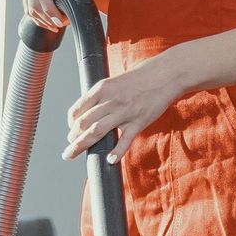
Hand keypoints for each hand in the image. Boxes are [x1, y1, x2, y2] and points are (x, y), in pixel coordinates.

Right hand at [23, 0, 104, 28]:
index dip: (49, 9)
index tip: (60, 21)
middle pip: (34, 1)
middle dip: (46, 17)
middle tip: (60, 25)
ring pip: (29, 6)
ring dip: (42, 20)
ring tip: (56, 25)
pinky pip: (27, 7)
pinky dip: (38, 18)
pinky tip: (48, 23)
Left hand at [64, 51, 185, 160]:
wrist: (164, 75)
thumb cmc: (139, 79)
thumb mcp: (114, 82)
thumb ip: (101, 97)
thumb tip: (88, 114)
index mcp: (101, 89)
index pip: (77, 109)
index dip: (71, 123)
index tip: (71, 130)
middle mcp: (110, 100)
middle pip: (83, 123)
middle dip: (73, 137)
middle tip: (70, 146)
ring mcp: (124, 112)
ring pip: (97, 131)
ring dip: (81, 145)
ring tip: (72, 154)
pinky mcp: (139, 121)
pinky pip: (125, 140)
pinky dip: (116, 152)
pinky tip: (110, 160)